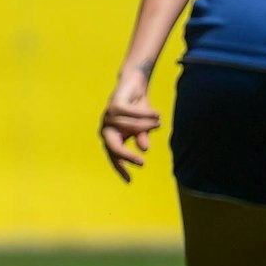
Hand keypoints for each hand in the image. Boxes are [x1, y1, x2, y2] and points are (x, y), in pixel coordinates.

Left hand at [100, 67, 162, 181]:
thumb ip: (141, 137)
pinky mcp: (114, 105)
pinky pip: (133, 114)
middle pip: (113, 147)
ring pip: (130, 128)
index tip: (128, 181)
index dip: (120, 168)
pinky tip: (157, 115)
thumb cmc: (137, 108)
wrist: (134, 83)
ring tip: (158, 122)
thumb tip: (144, 149)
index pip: (113, 156)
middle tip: (141, 162)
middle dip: (126, 156)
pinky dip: (146, 115)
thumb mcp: (142, 126)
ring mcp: (108, 117)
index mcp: (112, 137)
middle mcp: (107, 129)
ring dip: (146, 126)